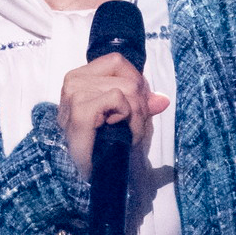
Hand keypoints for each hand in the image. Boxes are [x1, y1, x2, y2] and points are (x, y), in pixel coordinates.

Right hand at [57, 54, 170, 179]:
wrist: (86, 173)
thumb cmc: (100, 145)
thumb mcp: (122, 117)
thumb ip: (140, 102)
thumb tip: (162, 100)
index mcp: (79, 77)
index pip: (117, 61)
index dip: (135, 81)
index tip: (137, 105)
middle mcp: (73, 82)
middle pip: (127, 77)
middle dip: (141, 104)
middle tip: (135, 126)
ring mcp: (74, 94)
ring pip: (127, 88)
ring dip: (136, 115)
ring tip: (128, 132)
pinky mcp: (80, 110)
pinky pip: (118, 98)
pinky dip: (127, 116)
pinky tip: (116, 129)